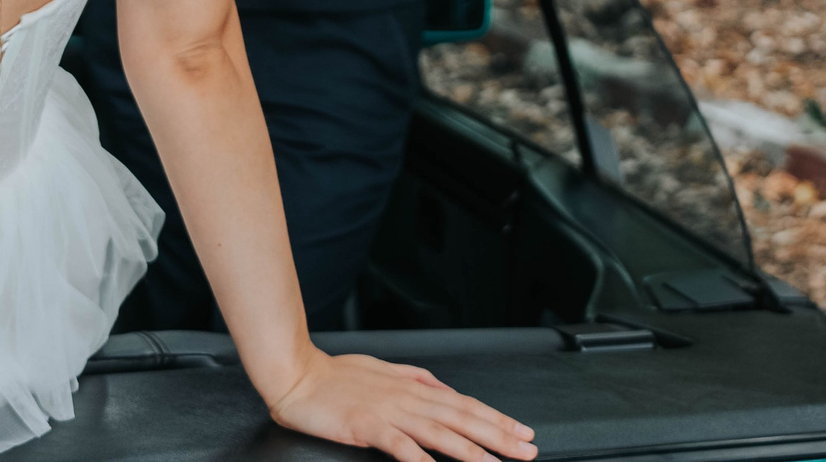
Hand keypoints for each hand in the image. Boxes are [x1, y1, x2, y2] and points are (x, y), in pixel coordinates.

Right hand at [266, 348, 536, 461]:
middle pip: (463, 418)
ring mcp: (390, 412)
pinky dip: (421, 459)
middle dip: (499, 436)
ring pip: (441, 432)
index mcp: (414, 387)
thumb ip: (417, 379)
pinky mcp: (368, 426)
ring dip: (472, 451)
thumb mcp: (385, 371)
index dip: (497, 419)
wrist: (297, 375)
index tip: (523, 431)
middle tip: (528, 449)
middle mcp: (409, 398)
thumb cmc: (336, 376)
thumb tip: (443, 387)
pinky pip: (401, 446)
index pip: (466, 404)